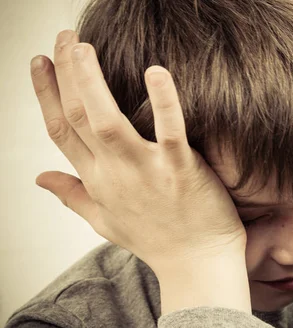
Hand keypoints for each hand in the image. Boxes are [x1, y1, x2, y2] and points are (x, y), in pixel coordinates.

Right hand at [30, 31, 247, 281]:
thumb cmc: (157, 242)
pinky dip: (163, 103)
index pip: (60, 131)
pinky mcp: (181, 172)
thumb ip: (73, 195)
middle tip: (63, 38)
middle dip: (65, 75)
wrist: (197, 268)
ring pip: (106, 121)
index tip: (39, 62)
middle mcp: (114, 174)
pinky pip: (170, 133)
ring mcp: (146, 173)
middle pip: (77, 117)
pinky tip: (156, 71)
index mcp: (97, 181)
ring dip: (90, 83)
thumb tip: (40, 176)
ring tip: (82, 48)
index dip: (46, 94)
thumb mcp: (105, 221)